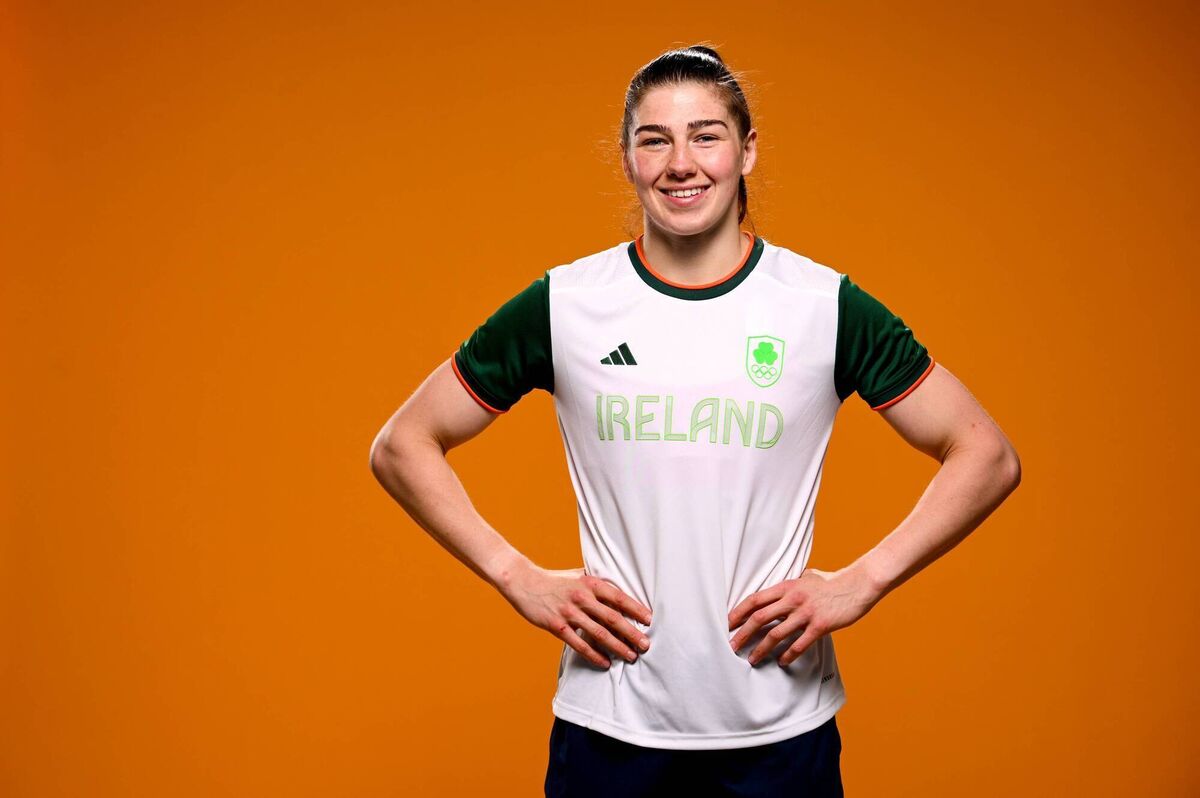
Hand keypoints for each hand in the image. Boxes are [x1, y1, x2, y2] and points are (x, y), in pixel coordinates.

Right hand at [501, 563, 651, 668]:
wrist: (524, 582)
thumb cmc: (555, 579)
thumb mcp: (578, 574)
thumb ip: (597, 582)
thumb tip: (620, 587)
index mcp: (590, 583)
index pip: (618, 598)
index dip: (636, 609)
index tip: (650, 621)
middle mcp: (582, 597)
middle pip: (612, 618)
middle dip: (631, 633)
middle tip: (646, 645)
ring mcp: (569, 613)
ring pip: (599, 633)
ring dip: (617, 647)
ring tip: (630, 657)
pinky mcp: (557, 626)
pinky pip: (579, 644)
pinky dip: (594, 655)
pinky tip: (605, 663)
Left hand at [728, 566, 878, 666]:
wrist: (858, 585)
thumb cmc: (832, 582)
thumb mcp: (808, 577)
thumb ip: (792, 586)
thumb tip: (779, 591)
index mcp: (787, 586)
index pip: (756, 600)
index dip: (739, 612)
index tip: (728, 623)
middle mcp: (793, 599)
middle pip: (760, 618)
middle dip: (743, 634)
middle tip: (732, 646)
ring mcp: (806, 613)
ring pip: (776, 634)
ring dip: (761, 649)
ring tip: (752, 659)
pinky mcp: (820, 626)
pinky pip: (799, 644)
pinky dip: (788, 655)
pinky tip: (781, 662)